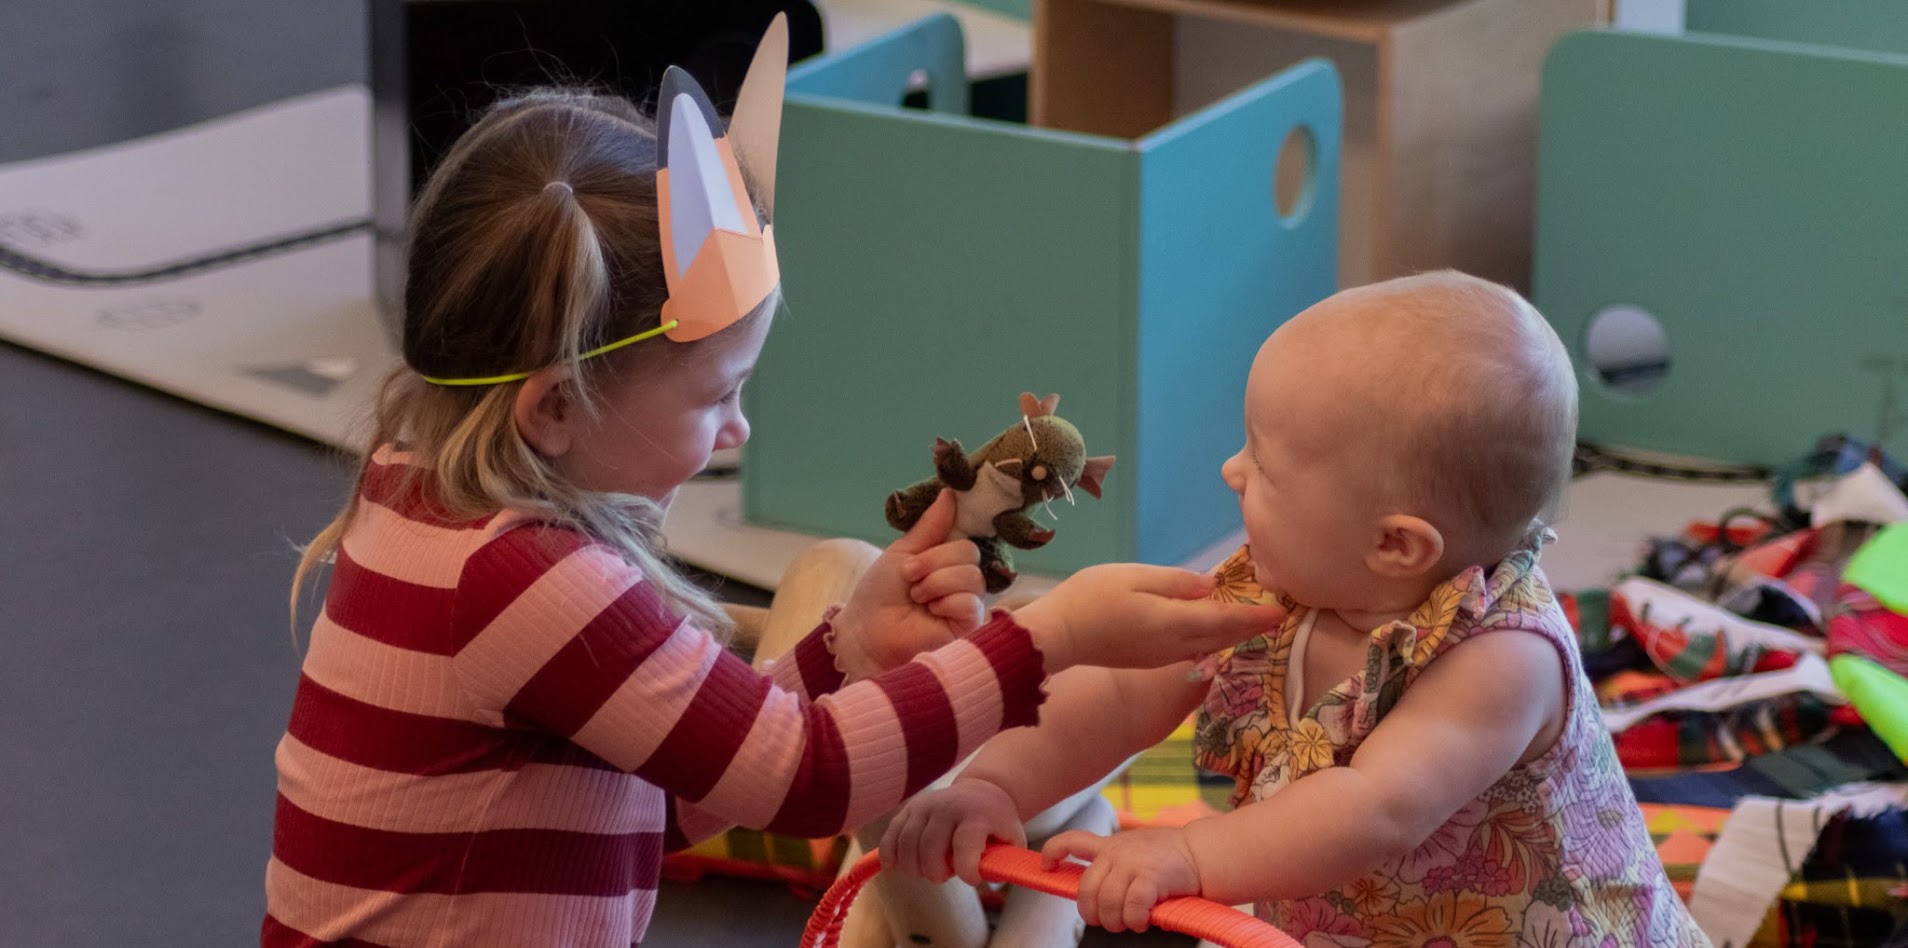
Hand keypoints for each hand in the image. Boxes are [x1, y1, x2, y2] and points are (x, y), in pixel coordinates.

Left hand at [832, 490, 985, 677]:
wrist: (866, 630)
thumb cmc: (880, 593)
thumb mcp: (903, 551)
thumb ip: (931, 525)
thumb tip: (950, 492)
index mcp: (948, 558)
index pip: (967, 534)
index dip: (950, 533)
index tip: (930, 539)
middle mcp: (963, 579)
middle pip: (969, 551)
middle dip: (932, 561)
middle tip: (909, 576)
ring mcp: (968, 602)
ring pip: (970, 575)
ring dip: (935, 581)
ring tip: (917, 595)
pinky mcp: (970, 626)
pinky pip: (970, 601)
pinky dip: (944, 602)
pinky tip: (930, 612)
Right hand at [880, 778, 1025, 885]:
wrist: (981, 792)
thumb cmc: (997, 824)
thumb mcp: (1012, 839)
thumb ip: (1004, 862)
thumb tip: (987, 878)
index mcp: (976, 815)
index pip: (965, 844)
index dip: (966, 868)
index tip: (971, 880)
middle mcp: (949, 807)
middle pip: (930, 846)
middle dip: (934, 872)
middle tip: (943, 877)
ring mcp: (926, 805)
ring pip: (908, 842)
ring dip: (913, 867)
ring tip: (925, 872)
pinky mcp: (910, 808)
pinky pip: (892, 833)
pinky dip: (890, 853)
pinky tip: (893, 867)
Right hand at [1014, 564, 1283, 671]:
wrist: (1059, 635)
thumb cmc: (1091, 597)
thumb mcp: (1135, 576)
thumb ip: (1176, 582)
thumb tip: (1210, 586)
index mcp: (1174, 621)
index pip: (1225, 618)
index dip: (1255, 616)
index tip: (1281, 611)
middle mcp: (1175, 645)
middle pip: (1222, 636)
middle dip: (1249, 627)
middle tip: (1276, 618)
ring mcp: (1162, 656)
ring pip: (1208, 645)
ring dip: (1231, 635)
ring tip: (1251, 623)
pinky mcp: (1149, 660)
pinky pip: (1191, 649)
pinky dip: (1209, 640)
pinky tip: (1212, 632)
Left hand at [1042, 827, 1201, 933]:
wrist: (1202, 854)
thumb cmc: (1170, 861)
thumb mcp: (1136, 855)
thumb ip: (1116, 871)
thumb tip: (1099, 903)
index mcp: (1110, 845)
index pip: (1072, 841)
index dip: (1052, 852)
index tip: (1046, 867)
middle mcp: (1117, 851)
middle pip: (1086, 890)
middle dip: (1092, 914)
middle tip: (1109, 922)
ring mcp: (1132, 863)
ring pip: (1106, 902)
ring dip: (1115, 922)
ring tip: (1129, 923)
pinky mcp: (1150, 877)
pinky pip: (1131, 908)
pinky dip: (1134, 921)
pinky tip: (1143, 920)